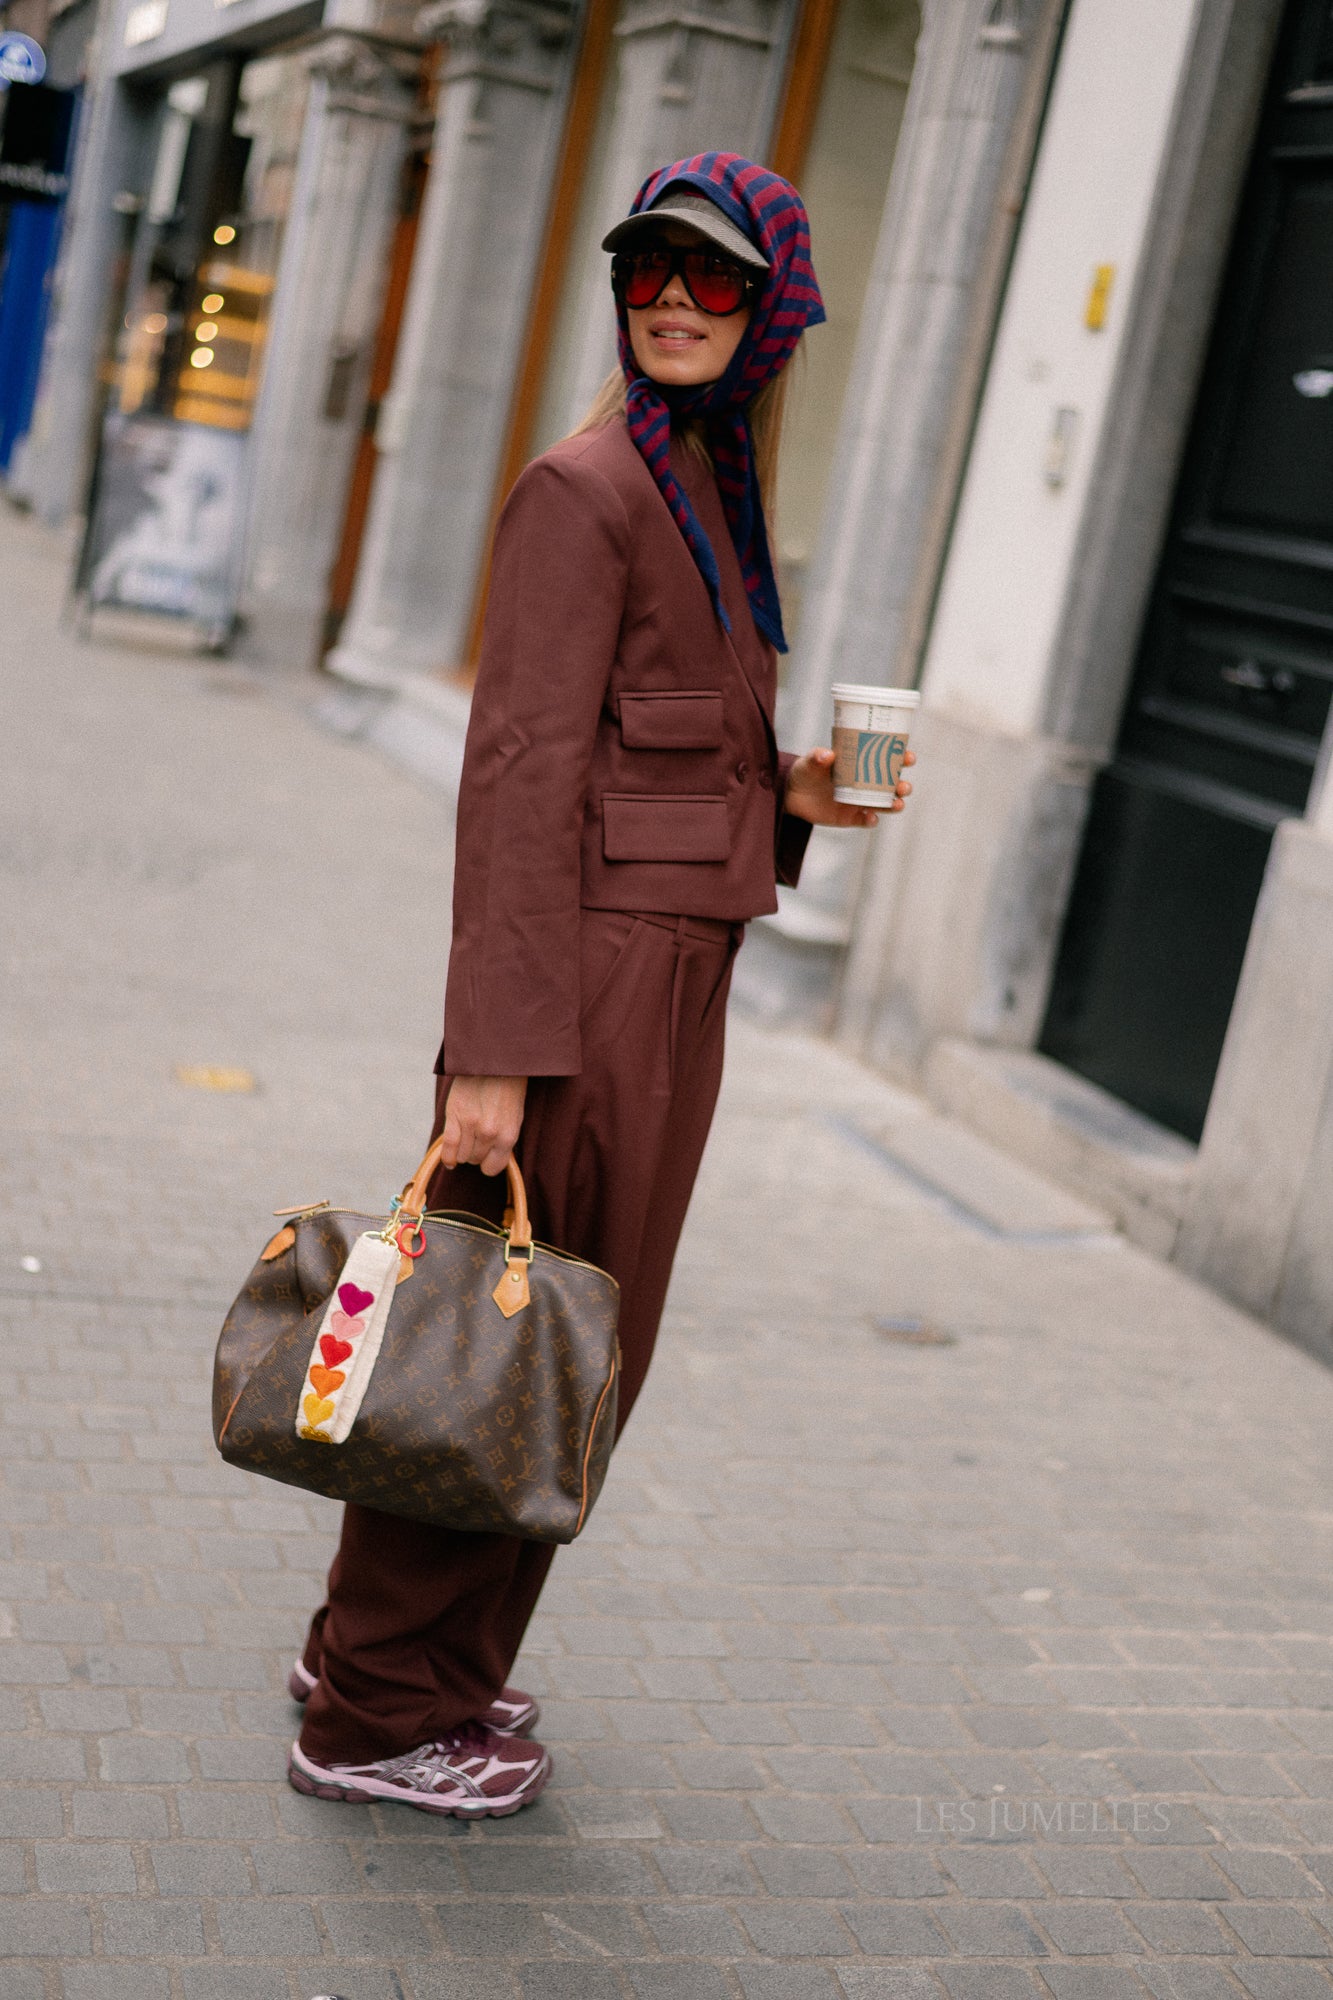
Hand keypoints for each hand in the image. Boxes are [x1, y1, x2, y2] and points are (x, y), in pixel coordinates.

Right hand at [441, 1075, 527, 1175]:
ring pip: (461, 1155)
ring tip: (467, 1136)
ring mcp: (471, 1125)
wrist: (495, 1060)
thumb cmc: (508, 1088)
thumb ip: (503, 1139)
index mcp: (508, 1135)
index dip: (488, 1163)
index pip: (493, 1168)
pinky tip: (450, 1160)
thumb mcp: (515, 1117)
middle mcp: (490, 1134)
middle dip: (475, 1152)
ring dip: (462, 1149)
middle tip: (477, 1137)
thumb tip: (491, 1158)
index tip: (487, 1156)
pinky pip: (448, 1146)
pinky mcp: (454, 1115)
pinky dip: (447, 1156)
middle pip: (475, 1160)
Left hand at [784, 747, 914, 826]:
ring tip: (896, 804)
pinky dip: (871, 820)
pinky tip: (871, 817)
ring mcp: (860, 801)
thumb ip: (817, 757)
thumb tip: (827, 755)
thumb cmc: (805, 771)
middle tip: (903, 786)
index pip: (888, 760)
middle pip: (893, 785)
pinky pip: (866, 821)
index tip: (909, 757)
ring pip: (885, 804)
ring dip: (894, 804)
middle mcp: (866, 783)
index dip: (903, 758)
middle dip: (903, 786)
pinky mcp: (851, 818)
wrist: (791, 796)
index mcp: (863, 764)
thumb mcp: (809, 762)